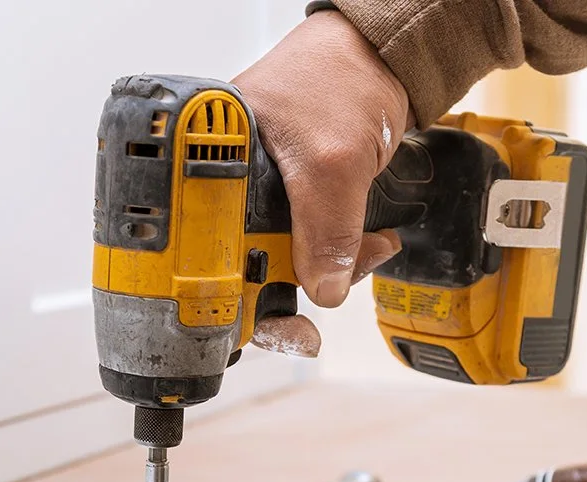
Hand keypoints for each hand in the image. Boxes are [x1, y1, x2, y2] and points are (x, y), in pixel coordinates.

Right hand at [233, 10, 409, 308]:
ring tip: (369, 250)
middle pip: (247, 261)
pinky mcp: (294, 193)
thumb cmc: (340, 76)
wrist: (381, 52)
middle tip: (336, 284)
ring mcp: (262, 189)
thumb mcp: (335, 161)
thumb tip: (321, 290)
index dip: (233, 295)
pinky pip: (310, 238)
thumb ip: (327, 230)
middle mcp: (230, 182)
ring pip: (285, 255)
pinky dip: (341, 247)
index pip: (204, 248)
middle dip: (299, 281)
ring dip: (332, 265)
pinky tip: (369, 240)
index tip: (273, 324)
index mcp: (211, 165)